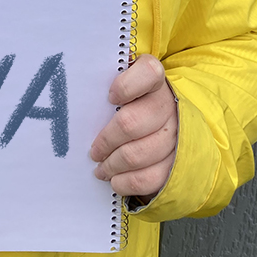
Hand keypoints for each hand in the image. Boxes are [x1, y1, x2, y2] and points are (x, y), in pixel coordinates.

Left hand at [90, 54, 177, 199]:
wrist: (167, 118)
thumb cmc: (133, 99)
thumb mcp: (123, 81)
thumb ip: (106, 80)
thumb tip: (78, 86)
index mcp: (154, 79)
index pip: (148, 73)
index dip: (126, 87)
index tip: (110, 98)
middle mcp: (168, 104)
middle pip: (131, 123)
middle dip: (106, 141)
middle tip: (93, 151)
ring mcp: (176, 134)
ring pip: (138, 155)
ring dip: (113, 165)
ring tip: (100, 168)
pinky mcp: (178, 162)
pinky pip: (150, 178)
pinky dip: (127, 183)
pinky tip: (116, 181)